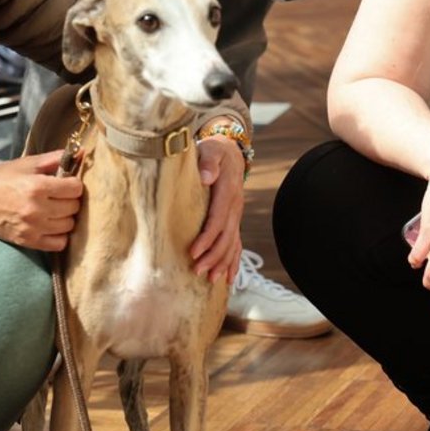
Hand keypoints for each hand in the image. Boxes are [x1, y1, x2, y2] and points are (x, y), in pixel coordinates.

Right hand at [0, 152, 82, 251]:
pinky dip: (59, 235)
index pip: (75, 188)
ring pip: (68, 226)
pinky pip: (58, 244)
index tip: (66, 183)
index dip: (73, 184)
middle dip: (70, 200)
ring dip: (65, 217)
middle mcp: (37, 209)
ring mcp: (32, 228)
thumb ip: (54, 159)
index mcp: (37, 186)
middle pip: (73, 207)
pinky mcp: (27, 241)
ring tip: (54, 210)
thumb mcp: (25, 164)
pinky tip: (51, 226)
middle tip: (59, 196)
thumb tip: (80, 153)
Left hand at [189, 137, 244, 282]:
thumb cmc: (214, 151)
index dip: (206, 238)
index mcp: (227, 191)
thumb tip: (207, 177)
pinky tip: (229, 278)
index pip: (217, 220)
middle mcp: (235, 206)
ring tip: (211, 279)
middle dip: (213, 256)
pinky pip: (236, 244)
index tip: (193, 252)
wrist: (230, 151)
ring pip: (232, 243)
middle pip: (226, 236)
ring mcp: (236, 214)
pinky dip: (233, 262)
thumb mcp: (210, 150)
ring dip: (222, 262)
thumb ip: (208, 162)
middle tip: (197, 271)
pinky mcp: (233, 219)